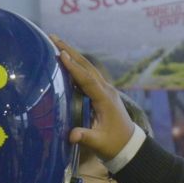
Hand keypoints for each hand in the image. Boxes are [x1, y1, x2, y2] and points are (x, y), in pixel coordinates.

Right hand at [50, 36, 135, 159]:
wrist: (130, 145)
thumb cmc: (114, 144)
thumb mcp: (100, 143)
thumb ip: (86, 137)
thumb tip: (72, 135)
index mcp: (105, 99)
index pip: (87, 79)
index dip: (74, 67)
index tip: (61, 54)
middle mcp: (106, 90)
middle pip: (87, 67)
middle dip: (70, 51)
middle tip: (53, 37)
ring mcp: (105, 90)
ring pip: (88, 68)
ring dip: (73, 55)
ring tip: (56, 42)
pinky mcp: (102, 93)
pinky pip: (88, 75)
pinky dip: (76, 65)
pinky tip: (65, 60)